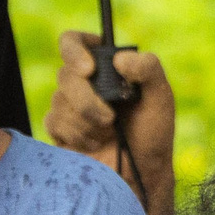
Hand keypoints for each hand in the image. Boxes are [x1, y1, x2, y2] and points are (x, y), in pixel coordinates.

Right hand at [49, 33, 174, 170]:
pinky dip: (77, 135)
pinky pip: (54, 122)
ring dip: (87, 123)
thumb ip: (149, 69)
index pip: (74, 42)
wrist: (141, 172)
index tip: (88, 70)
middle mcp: (83, 81)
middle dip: (87, 100)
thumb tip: (120, 59)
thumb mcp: (161, 97)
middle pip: (65, 74)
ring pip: (59, 101)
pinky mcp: (59, 128)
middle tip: (110, 119)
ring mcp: (68, 104)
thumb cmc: (153, 133)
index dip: (74, 51)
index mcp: (104, 65)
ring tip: (108, 134)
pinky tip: (94, 143)